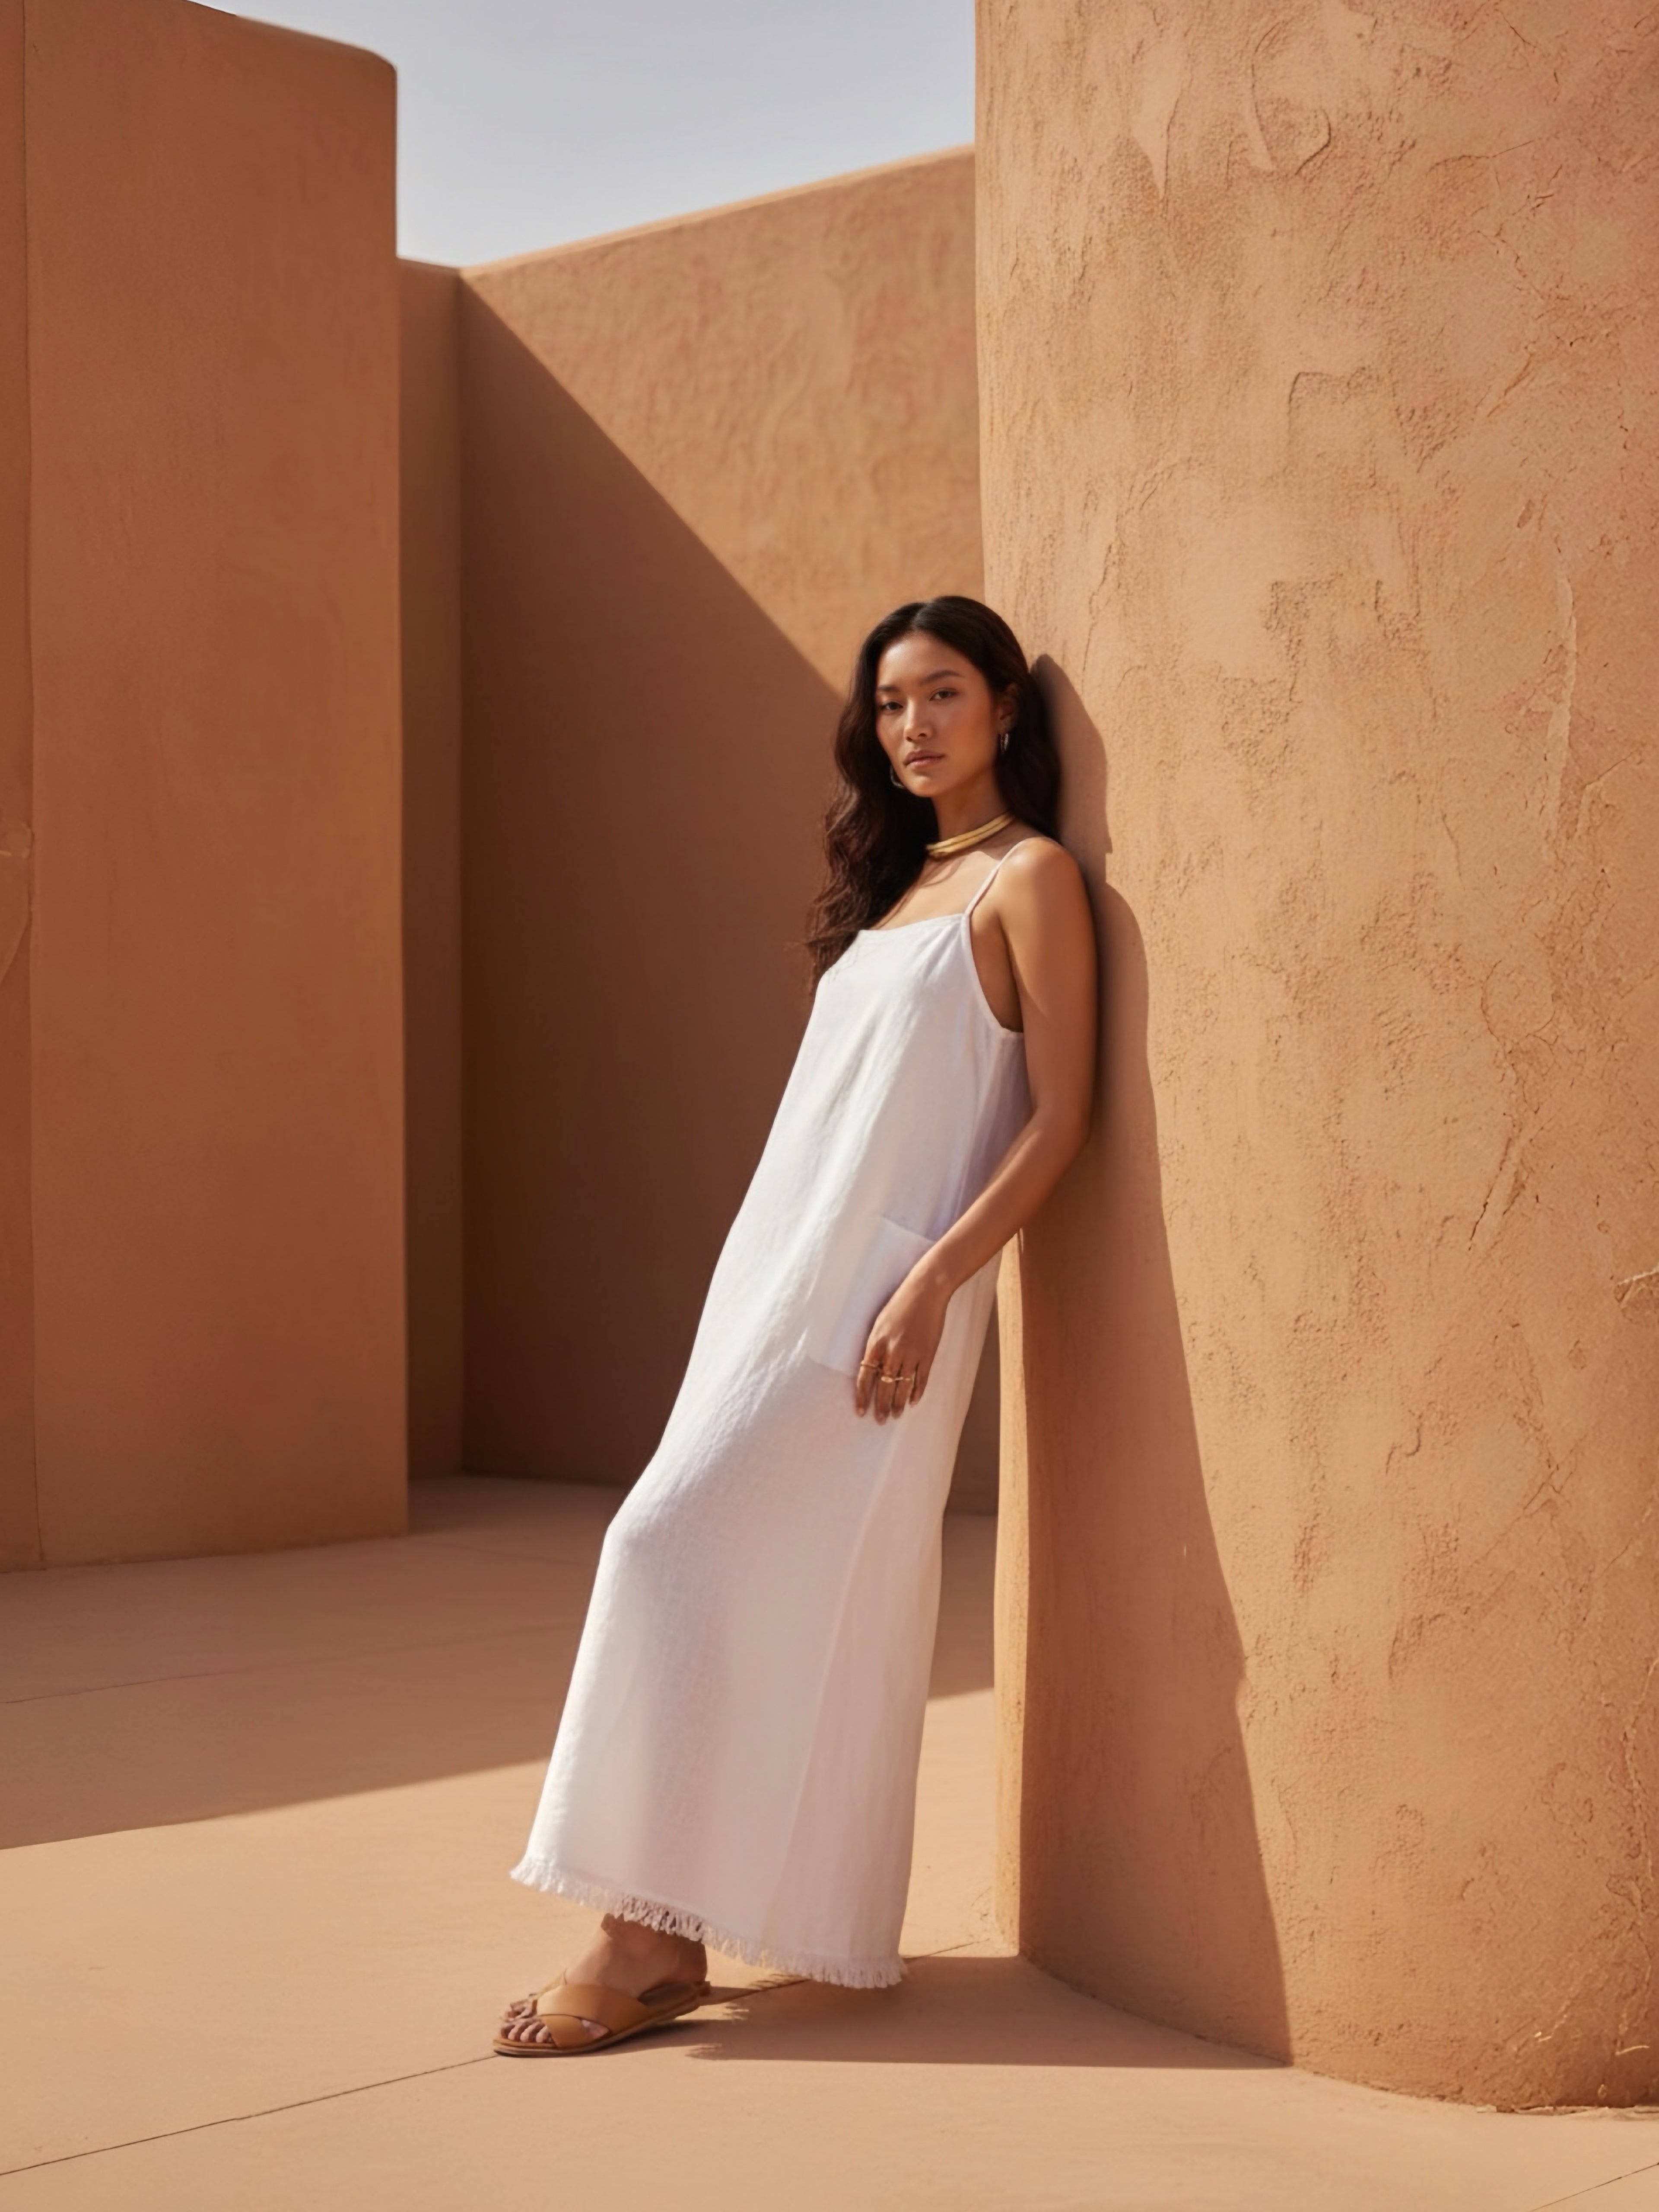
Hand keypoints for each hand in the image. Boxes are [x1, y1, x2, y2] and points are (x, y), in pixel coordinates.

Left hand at [855, 1263, 950, 1422]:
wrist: (926, 1291)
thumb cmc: (900, 1304)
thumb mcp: (879, 1322)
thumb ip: (875, 1345)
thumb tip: (871, 1366)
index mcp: (876, 1342)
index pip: (865, 1377)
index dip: (862, 1396)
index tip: (860, 1410)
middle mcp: (893, 1351)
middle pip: (884, 1386)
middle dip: (881, 1406)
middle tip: (879, 1420)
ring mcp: (912, 1354)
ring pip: (903, 1386)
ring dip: (898, 1403)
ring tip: (895, 1415)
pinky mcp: (928, 1353)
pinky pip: (921, 1379)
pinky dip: (917, 1392)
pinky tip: (913, 1402)